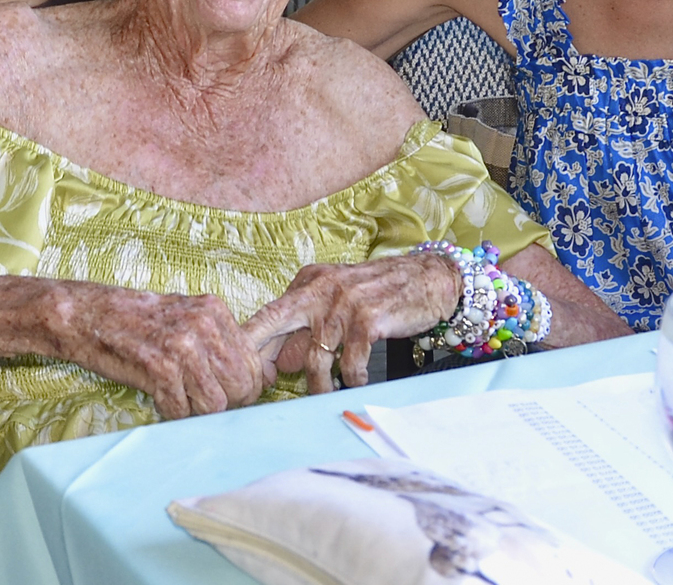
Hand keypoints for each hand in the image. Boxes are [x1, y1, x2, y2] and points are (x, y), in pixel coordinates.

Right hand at [52, 286, 268, 419]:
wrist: (89, 315)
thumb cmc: (139, 321)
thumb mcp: (188, 319)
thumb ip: (223, 342)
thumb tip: (263, 376)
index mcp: (215, 311)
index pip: (252, 363)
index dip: (245, 388)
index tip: (229, 395)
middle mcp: (204, 325)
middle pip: (240, 386)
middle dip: (227, 404)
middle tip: (203, 404)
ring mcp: (182, 345)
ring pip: (216, 403)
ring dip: (198, 412)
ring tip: (180, 400)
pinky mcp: (159, 366)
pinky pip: (182, 409)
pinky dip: (173, 412)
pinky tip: (161, 399)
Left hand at [243, 253, 459, 393]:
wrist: (430, 279)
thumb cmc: (382, 293)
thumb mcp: (339, 300)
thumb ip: (309, 325)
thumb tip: (280, 361)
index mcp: (309, 282)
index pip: (269, 313)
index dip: (252, 344)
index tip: (241, 371)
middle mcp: (320, 289)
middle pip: (273, 323)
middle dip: (259, 357)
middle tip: (254, 389)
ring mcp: (343, 303)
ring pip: (315, 359)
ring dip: (319, 385)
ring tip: (326, 393)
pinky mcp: (367, 319)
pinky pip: (349, 364)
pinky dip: (353, 378)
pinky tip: (359, 379)